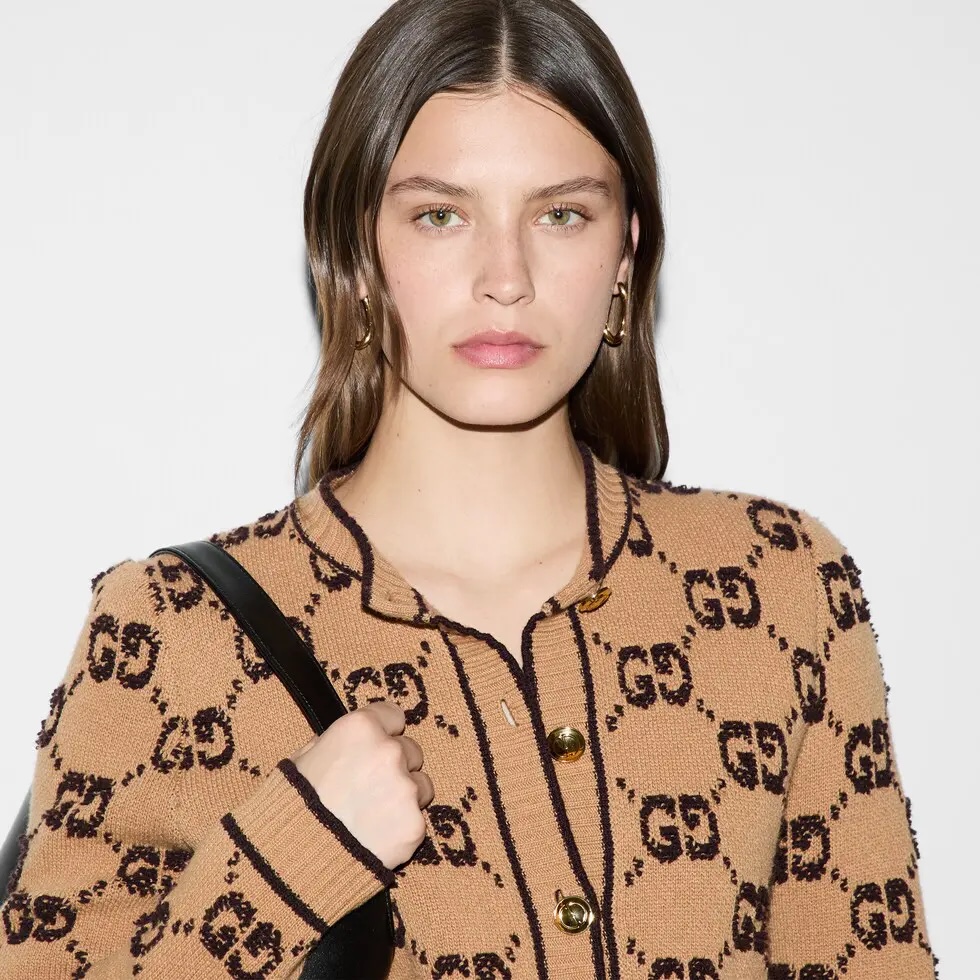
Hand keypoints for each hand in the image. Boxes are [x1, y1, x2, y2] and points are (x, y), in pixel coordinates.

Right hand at [290, 700, 433, 869]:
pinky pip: (416, 821)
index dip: (384, 732)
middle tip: (368, 789)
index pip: (393, 716)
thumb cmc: (292, 805)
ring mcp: (405, 789)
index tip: (376, 746)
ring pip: (420, 786)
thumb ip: (338, 743)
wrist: (292, 860)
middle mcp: (389, 751)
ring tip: (371, 817)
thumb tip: (353, 743)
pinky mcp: (414, 825)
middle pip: (410, 750)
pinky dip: (400, 829)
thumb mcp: (304, 758)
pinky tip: (375, 838)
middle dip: (395, 766)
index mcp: (360, 728)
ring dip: (403, 797)